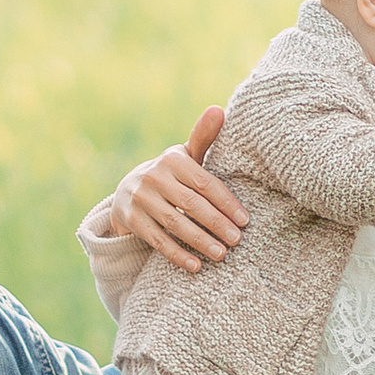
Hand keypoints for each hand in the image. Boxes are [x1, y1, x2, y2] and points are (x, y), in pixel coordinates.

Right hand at [109, 106, 247, 275]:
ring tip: (221, 255)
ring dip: (199, 241)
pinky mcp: (132, 220)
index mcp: (173, 160)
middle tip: (237, 240)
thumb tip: (219, 109)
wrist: (129, 190)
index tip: (245, 221)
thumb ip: (204, 137)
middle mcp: (154, 177)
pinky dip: (177, 254)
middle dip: (216, 223)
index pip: (205, 183)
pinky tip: (196, 266)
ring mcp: (140, 199)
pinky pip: (157, 240)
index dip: (226, 202)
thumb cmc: (171, 175)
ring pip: (175, 223)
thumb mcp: (185, 156)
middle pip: (192, 204)